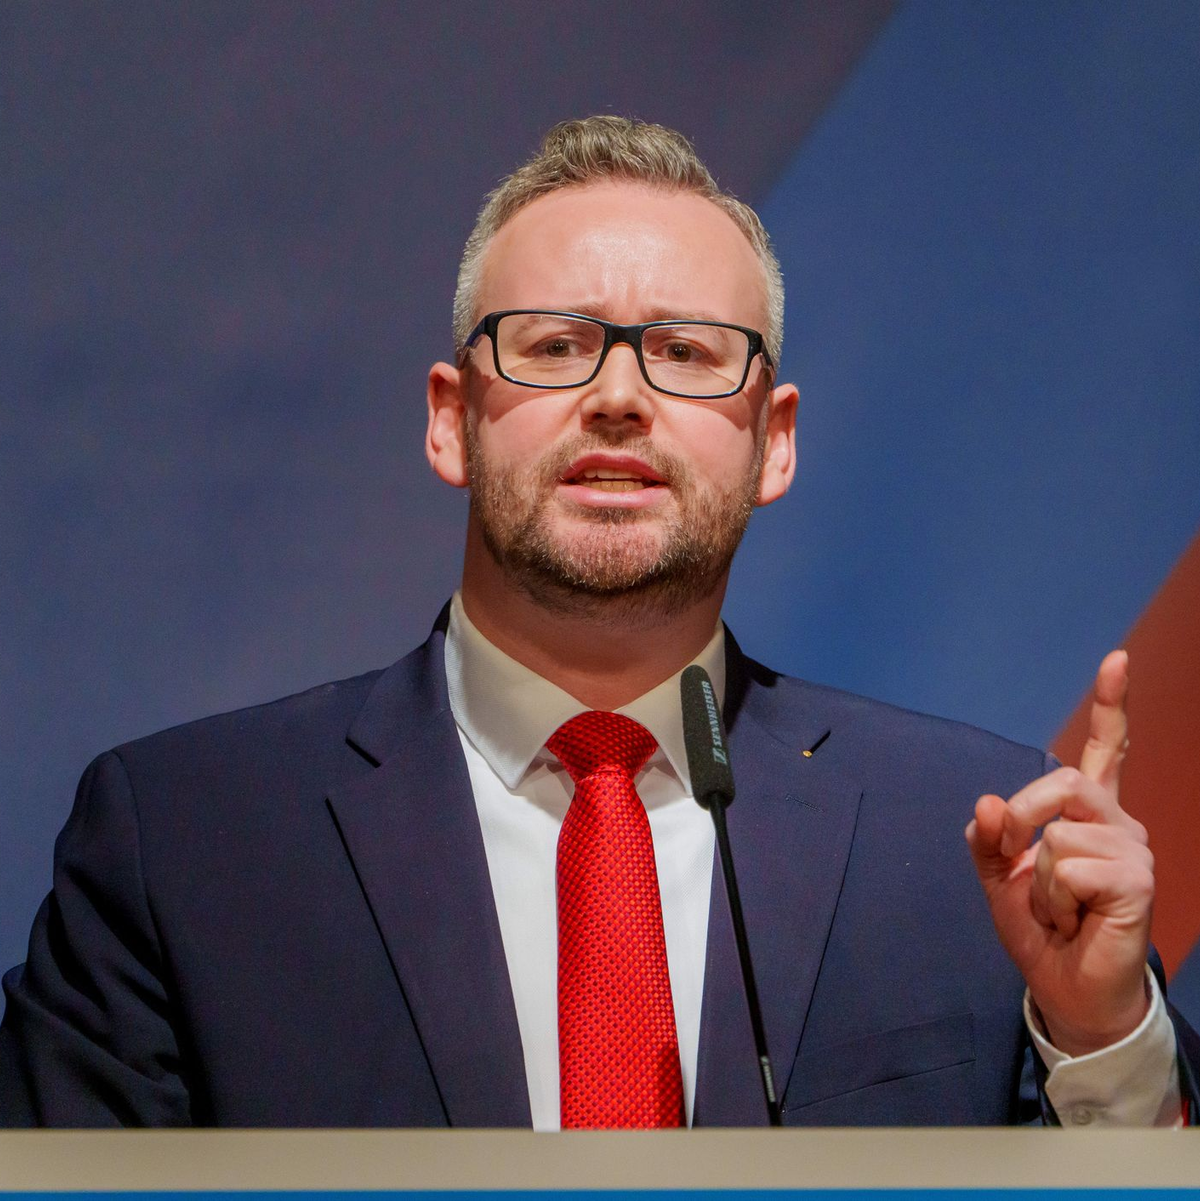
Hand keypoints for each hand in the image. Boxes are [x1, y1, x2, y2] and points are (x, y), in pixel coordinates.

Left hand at [966, 650, 1153, 1055]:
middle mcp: (1118, 822)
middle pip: (1061, 782)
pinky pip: (1067, 867)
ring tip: (1060, 908)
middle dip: (1021, 820)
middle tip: (1017, 863)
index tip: (1116, 659)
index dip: (1111, 704)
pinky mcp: (1138, 880)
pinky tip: (1076, 919)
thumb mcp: (997, 876)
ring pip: (1056, 835)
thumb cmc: (1040, 928)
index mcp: (1088, 813)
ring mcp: (1133, 849)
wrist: (1064, 987)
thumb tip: (987, 802)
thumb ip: (988, 838)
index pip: (1107, 749)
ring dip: (1038, 880)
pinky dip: (1053, 898)